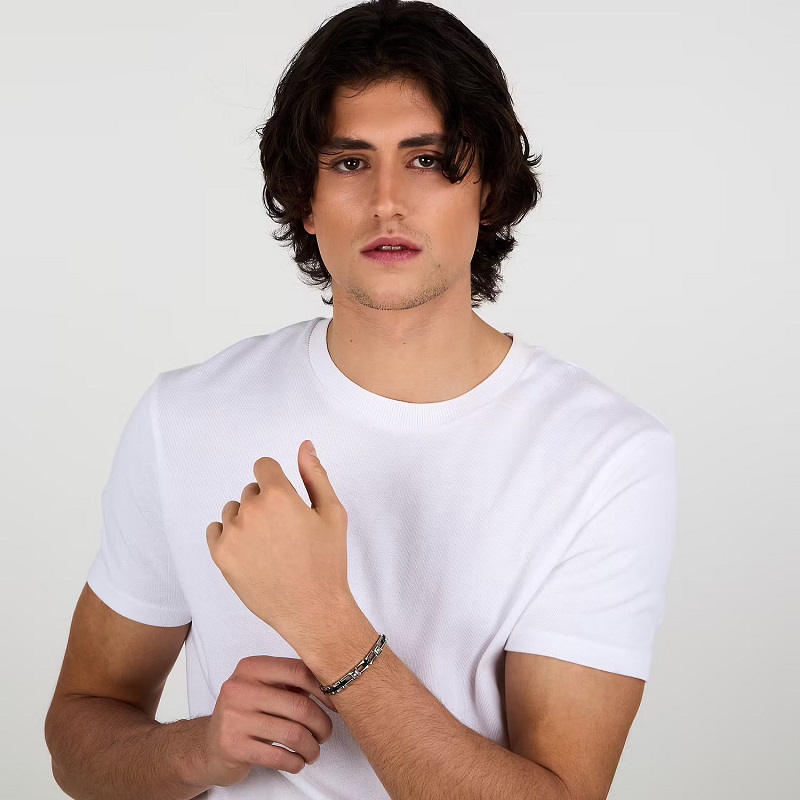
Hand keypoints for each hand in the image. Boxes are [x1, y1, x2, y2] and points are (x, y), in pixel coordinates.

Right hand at [201, 655, 338, 786]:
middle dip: (321, 725)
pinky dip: (296, 763)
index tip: (335, 705)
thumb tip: (333, 687)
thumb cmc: (246, 714)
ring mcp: (234, 718)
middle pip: (300, 706)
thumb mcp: (264, 689)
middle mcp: (240, 688)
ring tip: (313, 751)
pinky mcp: (233, 746)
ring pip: (293, 734)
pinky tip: (298, 762)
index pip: (298, 671)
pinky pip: (278, 757)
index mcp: (251, 667)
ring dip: (311, 747)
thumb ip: (291, 683)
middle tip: (325, 734)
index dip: (324, 689)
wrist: (208, 746)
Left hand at [206, 440, 352, 647]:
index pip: (263, 467)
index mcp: (280, 495)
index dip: (277, 482)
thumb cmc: (327, 561)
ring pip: (233, 510)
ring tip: (269, 545)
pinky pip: (216, 530)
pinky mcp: (220, 555)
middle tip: (284, 532)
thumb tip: (305, 445)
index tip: (286, 503)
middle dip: (265, 503)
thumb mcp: (332, 513)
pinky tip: (251, 553)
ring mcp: (233, 533)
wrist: (312, 609)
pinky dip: (230, 537)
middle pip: (250, 490)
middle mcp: (252, 510)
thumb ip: (315, 475)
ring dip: (246, 520)